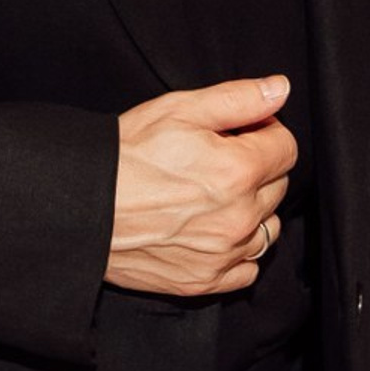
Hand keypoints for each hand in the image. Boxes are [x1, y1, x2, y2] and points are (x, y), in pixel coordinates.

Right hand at [105, 74, 296, 296]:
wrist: (83, 204)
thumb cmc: (126, 154)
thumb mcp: (180, 108)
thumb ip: (239, 98)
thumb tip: (279, 89)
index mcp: (238, 171)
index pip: (287, 148)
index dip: (264, 132)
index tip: (240, 132)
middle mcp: (238, 217)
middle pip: (278, 187)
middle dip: (257, 168)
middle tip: (218, 158)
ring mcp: (223, 254)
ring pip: (268, 229)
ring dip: (252, 210)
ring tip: (214, 195)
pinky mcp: (204, 281)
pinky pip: (247, 269)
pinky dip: (238, 251)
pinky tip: (211, 230)